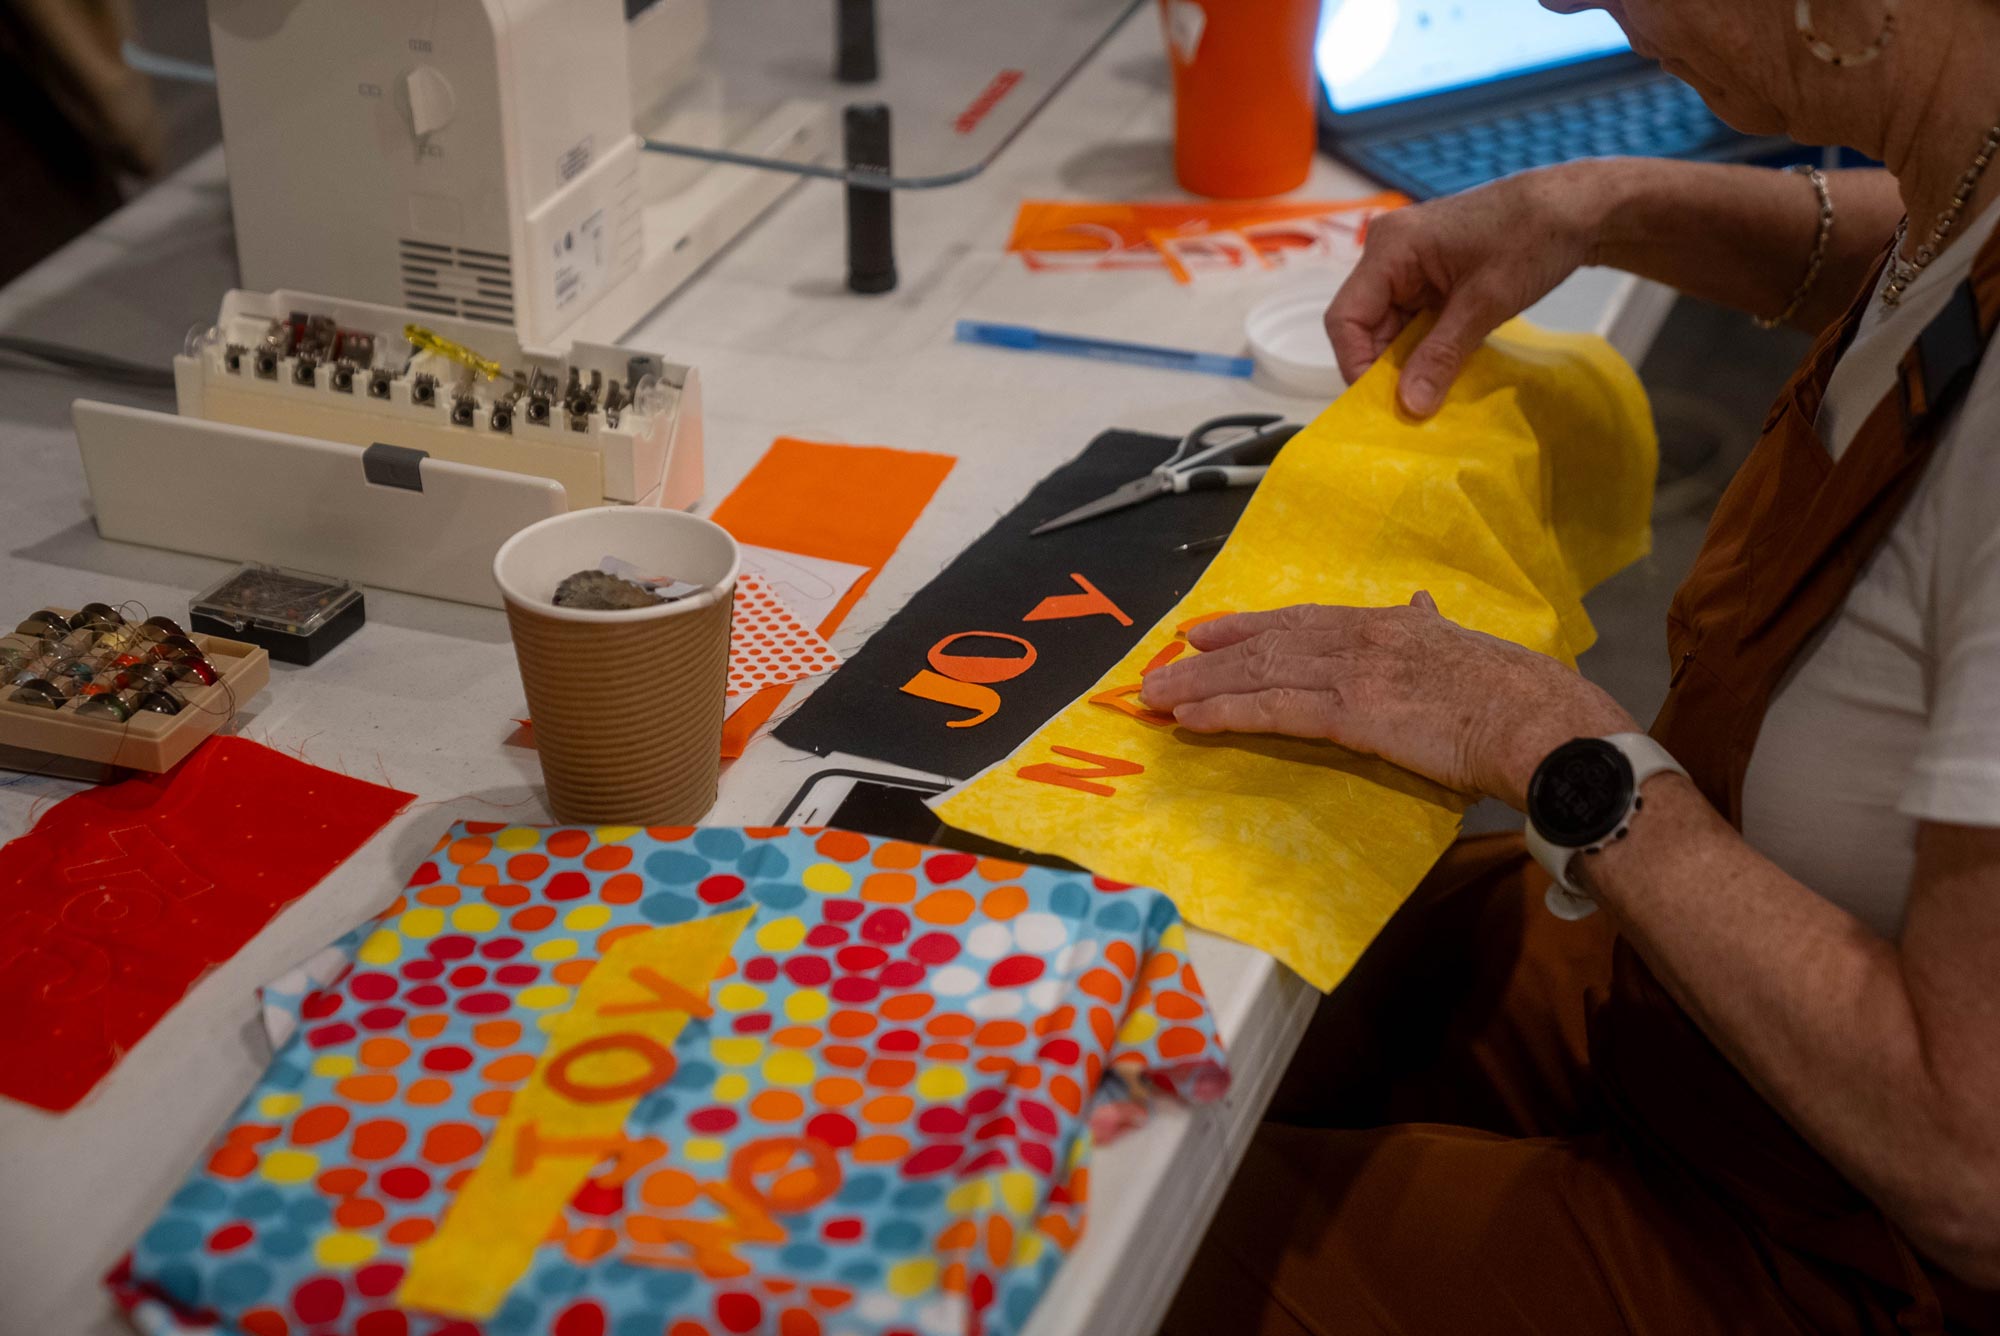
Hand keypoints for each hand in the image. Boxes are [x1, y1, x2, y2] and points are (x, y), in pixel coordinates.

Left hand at [1137, 594, 1637, 808]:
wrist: (1542, 722)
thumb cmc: (1520, 696)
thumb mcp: (1470, 645)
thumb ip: (1435, 626)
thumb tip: (1421, 605)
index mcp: (1391, 624)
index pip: (1304, 619)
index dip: (1250, 625)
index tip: (1209, 629)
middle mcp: (1363, 638)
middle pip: (1268, 642)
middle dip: (1209, 655)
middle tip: (1162, 662)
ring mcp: (1353, 673)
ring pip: (1259, 673)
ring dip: (1200, 685)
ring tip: (1156, 694)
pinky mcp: (1350, 714)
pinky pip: (1273, 712)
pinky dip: (1225, 714)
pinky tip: (1191, 720)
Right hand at [1327, 163, 1612, 416]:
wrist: (1577, 208)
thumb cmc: (1533, 236)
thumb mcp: (1485, 304)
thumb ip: (1440, 356)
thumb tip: (1409, 406)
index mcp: (1390, 247)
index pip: (1346, 318)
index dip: (1357, 364)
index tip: (1382, 404)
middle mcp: (1389, 253)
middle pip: (1365, 326)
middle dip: (1387, 368)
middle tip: (1412, 408)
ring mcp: (1409, 264)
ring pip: (1390, 328)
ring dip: (1409, 361)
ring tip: (1433, 392)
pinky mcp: (1430, 276)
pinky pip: (1413, 321)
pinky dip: (1427, 347)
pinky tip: (1446, 369)